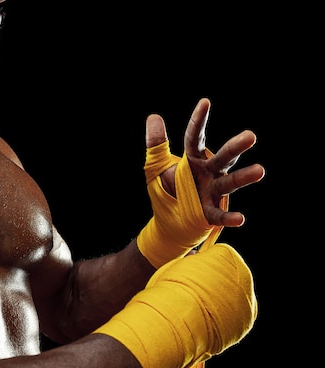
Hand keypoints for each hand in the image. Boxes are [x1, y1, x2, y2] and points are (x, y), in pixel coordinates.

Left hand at [145, 98, 264, 226]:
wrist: (169, 218)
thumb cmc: (167, 188)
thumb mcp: (156, 165)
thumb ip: (156, 144)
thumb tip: (154, 116)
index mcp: (194, 158)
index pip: (195, 137)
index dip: (198, 121)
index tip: (205, 102)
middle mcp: (208, 172)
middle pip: (223, 157)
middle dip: (235, 147)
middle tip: (251, 136)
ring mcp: (211, 191)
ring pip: (229, 182)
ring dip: (244, 177)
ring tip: (260, 170)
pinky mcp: (208, 211)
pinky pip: (219, 214)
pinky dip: (229, 217)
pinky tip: (240, 218)